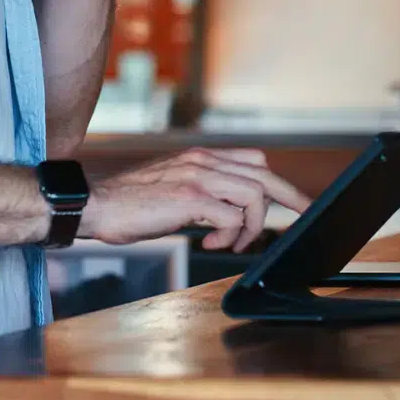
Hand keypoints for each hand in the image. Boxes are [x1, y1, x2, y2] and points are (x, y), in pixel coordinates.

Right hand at [79, 148, 311, 251]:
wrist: (96, 204)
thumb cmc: (131, 203)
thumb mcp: (174, 189)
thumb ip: (203, 193)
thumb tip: (229, 215)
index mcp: (201, 157)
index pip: (254, 160)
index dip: (278, 182)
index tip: (296, 202)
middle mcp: (203, 161)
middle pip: (264, 174)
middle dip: (290, 198)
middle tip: (303, 218)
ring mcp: (197, 177)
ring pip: (253, 194)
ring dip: (251, 225)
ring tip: (233, 242)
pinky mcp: (189, 197)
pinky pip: (230, 216)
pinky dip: (229, 234)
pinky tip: (209, 242)